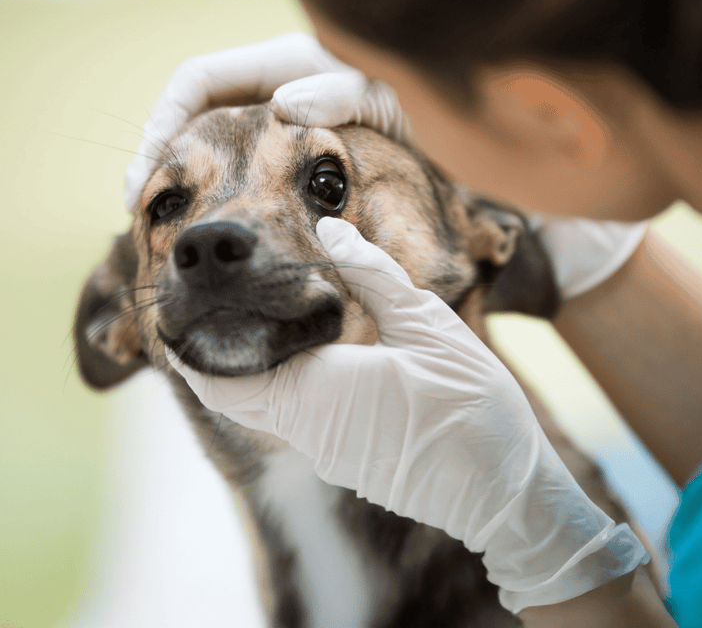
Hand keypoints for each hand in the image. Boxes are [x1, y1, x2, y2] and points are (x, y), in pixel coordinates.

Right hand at [124, 32, 407, 210]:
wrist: (403, 151)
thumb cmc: (390, 124)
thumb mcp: (374, 104)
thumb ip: (340, 97)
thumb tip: (283, 105)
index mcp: (276, 61)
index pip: (197, 79)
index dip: (165, 120)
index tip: (153, 170)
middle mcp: (258, 83)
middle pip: (184, 110)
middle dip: (155, 152)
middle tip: (136, 203)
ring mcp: (255, 114)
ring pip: (195, 139)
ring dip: (171, 174)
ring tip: (152, 217)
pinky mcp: (256, 145)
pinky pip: (216, 162)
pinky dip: (199, 187)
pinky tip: (191, 218)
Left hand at [167, 217, 647, 609]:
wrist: (504, 491)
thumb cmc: (472, 407)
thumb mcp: (426, 325)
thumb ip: (373, 274)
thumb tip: (331, 229)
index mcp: (319, 393)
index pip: (225, 379)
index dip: (193, 349)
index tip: (179, 314)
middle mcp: (310, 432)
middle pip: (238, 394)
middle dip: (221, 353)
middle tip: (221, 303)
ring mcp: (328, 455)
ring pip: (269, 408)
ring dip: (257, 368)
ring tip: (266, 316)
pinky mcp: (348, 464)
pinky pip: (299, 422)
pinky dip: (288, 387)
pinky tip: (314, 354)